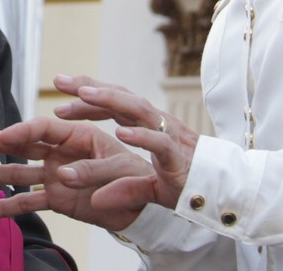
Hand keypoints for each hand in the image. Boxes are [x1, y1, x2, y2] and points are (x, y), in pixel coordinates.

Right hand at [0, 116, 150, 232]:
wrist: (147, 205)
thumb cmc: (138, 178)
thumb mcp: (122, 170)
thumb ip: (93, 172)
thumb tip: (63, 176)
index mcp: (78, 135)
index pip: (43, 128)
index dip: (21, 131)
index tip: (2, 138)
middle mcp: (61, 152)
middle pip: (21, 144)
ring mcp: (55, 175)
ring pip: (17, 172)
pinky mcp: (56, 199)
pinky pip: (26, 202)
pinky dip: (4, 208)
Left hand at [51, 74, 197, 213]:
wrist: (223, 191)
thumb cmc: (185, 182)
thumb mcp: (146, 186)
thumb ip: (121, 186)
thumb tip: (94, 201)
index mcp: (147, 125)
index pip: (114, 102)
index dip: (88, 94)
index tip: (60, 87)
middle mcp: (157, 123)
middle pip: (121, 97)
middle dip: (90, 88)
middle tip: (59, 82)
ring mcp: (169, 136)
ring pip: (138, 111)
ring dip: (111, 101)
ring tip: (84, 96)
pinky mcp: (179, 156)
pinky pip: (160, 142)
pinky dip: (141, 136)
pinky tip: (121, 133)